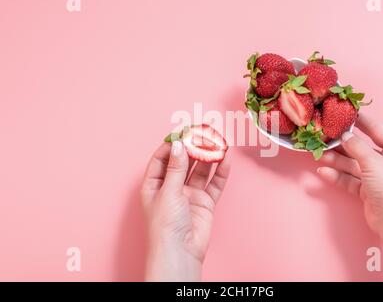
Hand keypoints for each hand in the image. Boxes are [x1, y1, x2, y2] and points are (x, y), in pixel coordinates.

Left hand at [141, 141, 230, 280]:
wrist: (181, 251)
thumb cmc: (165, 225)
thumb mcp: (168, 191)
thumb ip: (176, 167)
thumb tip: (179, 145)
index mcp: (155, 185)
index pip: (162, 159)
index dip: (172, 145)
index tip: (183, 133)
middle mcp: (172, 188)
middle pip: (183, 163)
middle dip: (193, 148)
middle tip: (203, 133)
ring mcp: (189, 195)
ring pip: (200, 171)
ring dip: (208, 158)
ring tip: (217, 142)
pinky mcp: (204, 203)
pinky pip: (213, 184)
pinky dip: (220, 172)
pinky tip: (225, 159)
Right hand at [317, 113, 382, 236]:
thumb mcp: (373, 161)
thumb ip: (356, 146)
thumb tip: (344, 135)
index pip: (377, 130)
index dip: (361, 122)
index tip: (345, 113)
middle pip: (361, 149)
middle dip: (342, 146)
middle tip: (325, 137)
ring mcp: (377, 177)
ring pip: (353, 164)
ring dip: (337, 161)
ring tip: (320, 155)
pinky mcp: (367, 191)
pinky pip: (350, 179)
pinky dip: (338, 176)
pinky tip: (323, 172)